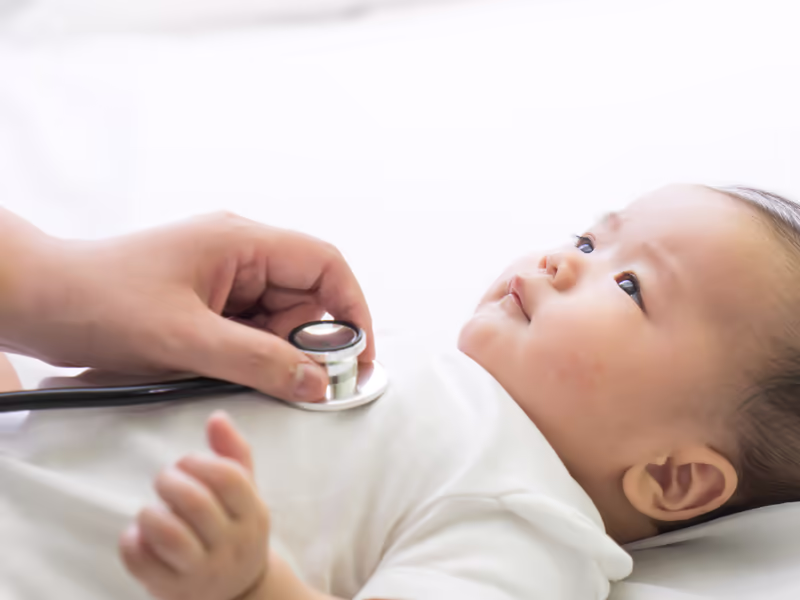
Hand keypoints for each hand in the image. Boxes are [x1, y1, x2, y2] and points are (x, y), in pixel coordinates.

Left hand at [0, 209, 374, 401]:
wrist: (39, 300)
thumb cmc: (101, 302)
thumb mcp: (185, 339)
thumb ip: (257, 362)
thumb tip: (317, 382)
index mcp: (241, 241)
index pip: (324, 263)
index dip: (352, 308)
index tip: (359, 355)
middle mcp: (239, 252)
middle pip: (305, 296)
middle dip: (309, 341)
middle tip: (298, 382)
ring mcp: (224, 276)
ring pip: (279, 317)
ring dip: (275, 351)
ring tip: (237, 372)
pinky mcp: (208, 300)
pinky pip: (250, 328)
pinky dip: (251, 354)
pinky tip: (224, 369)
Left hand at [120, 411, 269, 599]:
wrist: (240, 593)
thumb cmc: (235, 530)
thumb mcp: (246, 494)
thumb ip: (233, 454)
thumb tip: (217, 416)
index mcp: (253, 514)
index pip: (229, 479)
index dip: (200, 462)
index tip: (185, 462)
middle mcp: (232, 544)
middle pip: (196, 503)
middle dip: (170, 481)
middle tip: (164, 479)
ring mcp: (203, 572)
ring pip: (169, 535)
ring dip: (150, 513)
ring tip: (151, 510)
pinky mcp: (173, 590)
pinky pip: (142, 563)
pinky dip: (132, 542)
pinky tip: (138, 534)